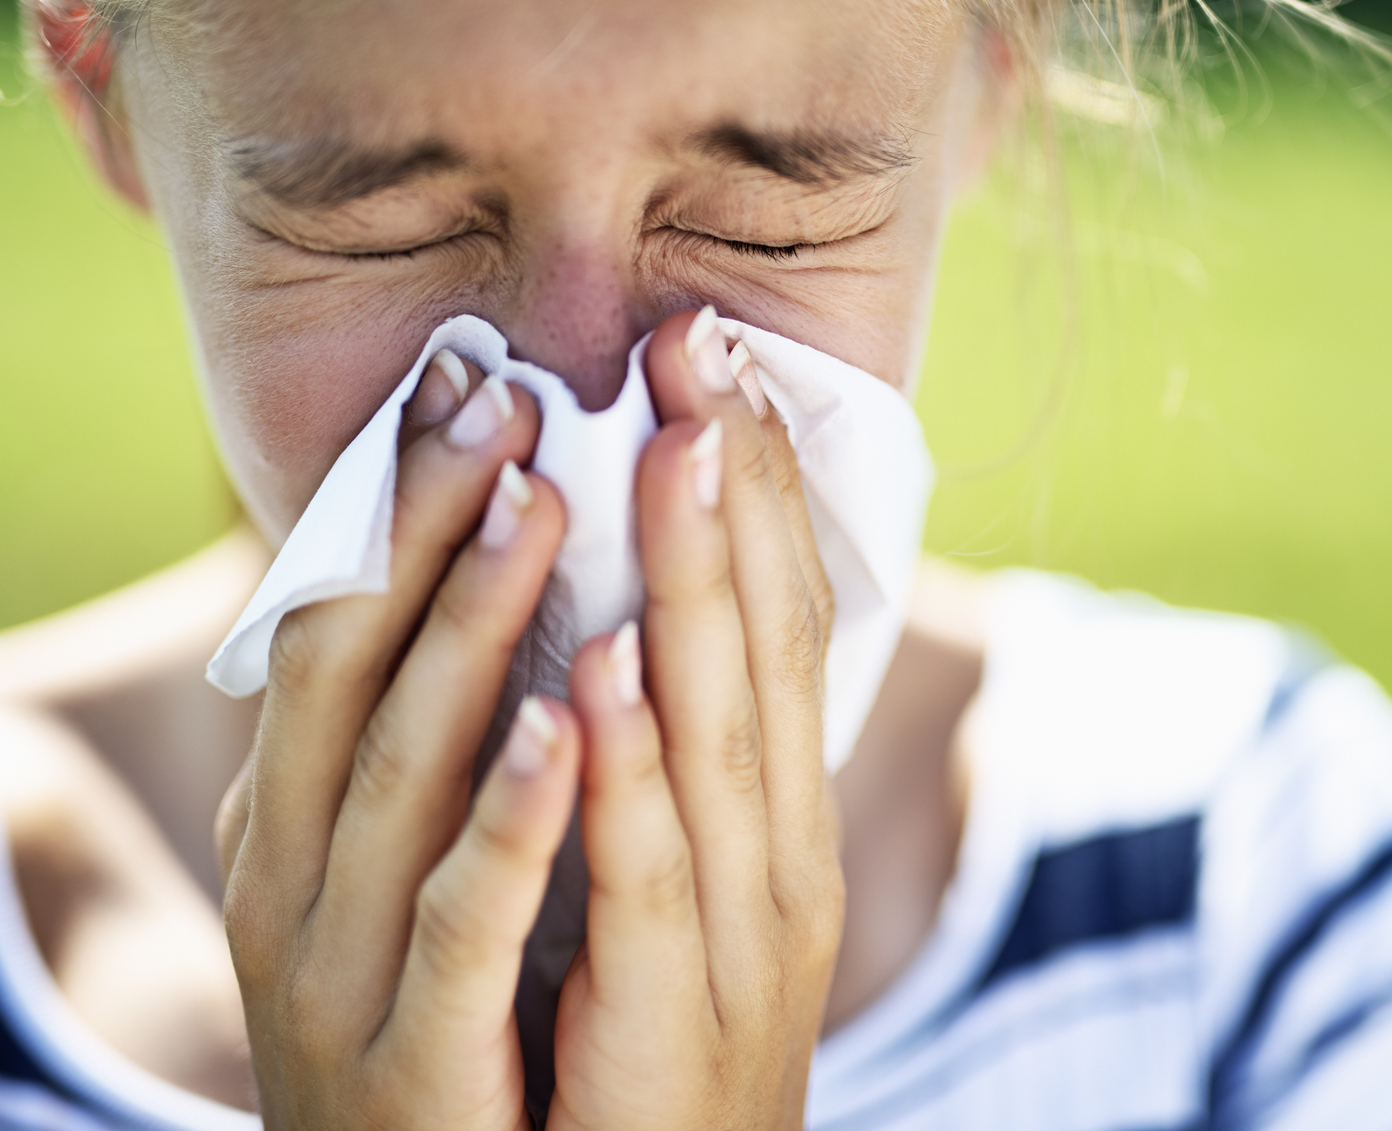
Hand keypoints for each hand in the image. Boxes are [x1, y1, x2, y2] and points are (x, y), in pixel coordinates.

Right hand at [213, 352, 580, 1130]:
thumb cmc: (442, 1029)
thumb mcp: (397, 871)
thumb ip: (410, 745)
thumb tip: (442, 579)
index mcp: (289, 824)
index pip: (327, 628)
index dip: (390, 503)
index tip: (465, 379)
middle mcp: (290, 883)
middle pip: (345, 670)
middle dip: (423, 526)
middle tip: (506, 396)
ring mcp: (336, 975)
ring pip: (396, 772)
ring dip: (469, 628)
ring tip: (541, 501)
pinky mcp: (408, 1064)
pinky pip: (464, 919)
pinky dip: (511, 811)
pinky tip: (569, 716)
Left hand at [549, 310, 845, 1129]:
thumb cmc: (639, 1050)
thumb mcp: (673, 885)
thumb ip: (668, 763)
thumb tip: (622, 618)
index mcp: (772, 816)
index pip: (779, 622)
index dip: (758, 487)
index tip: (719, 359)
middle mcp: (778, 857)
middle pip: (770, 644)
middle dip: (738, 486)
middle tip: (703, 341)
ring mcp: (742, 937)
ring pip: (727, 732)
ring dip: (703, 582)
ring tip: (675, 446)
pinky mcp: (674, 1018)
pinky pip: (654, 876)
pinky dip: (638, 767)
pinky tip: (611, 669)